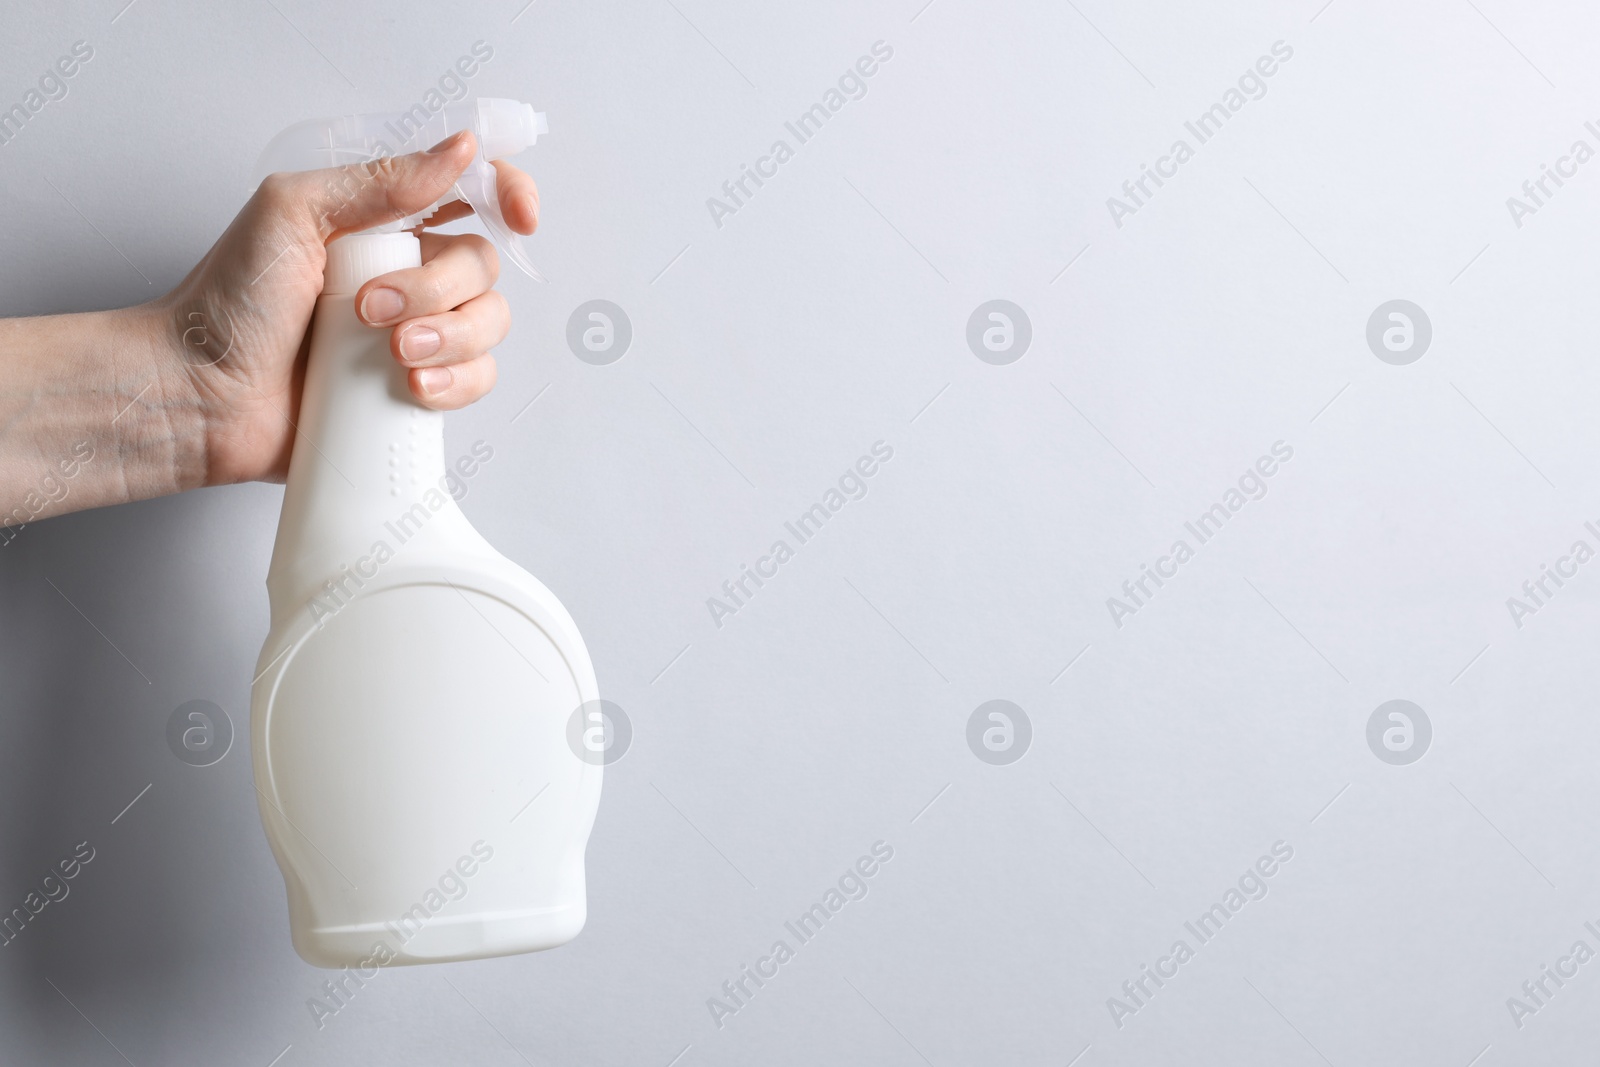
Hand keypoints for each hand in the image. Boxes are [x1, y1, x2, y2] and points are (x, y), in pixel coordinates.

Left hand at [154, 129, 537, 484]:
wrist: (200, 393)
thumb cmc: (227, 303)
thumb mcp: (292, 213)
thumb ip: (378, 180)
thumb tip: (458, 151)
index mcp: (380, 218)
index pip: (470, 188)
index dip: (508, 193)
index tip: (519, 216)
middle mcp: (406, 269)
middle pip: (483, 264)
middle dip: (439, 292)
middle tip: (373, 310)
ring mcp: (414, 330)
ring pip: (488, 324)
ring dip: (451, 339)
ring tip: (392, 355)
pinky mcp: (415, 386)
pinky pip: (476, 379)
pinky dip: (455, 384)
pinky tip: (411, 388)